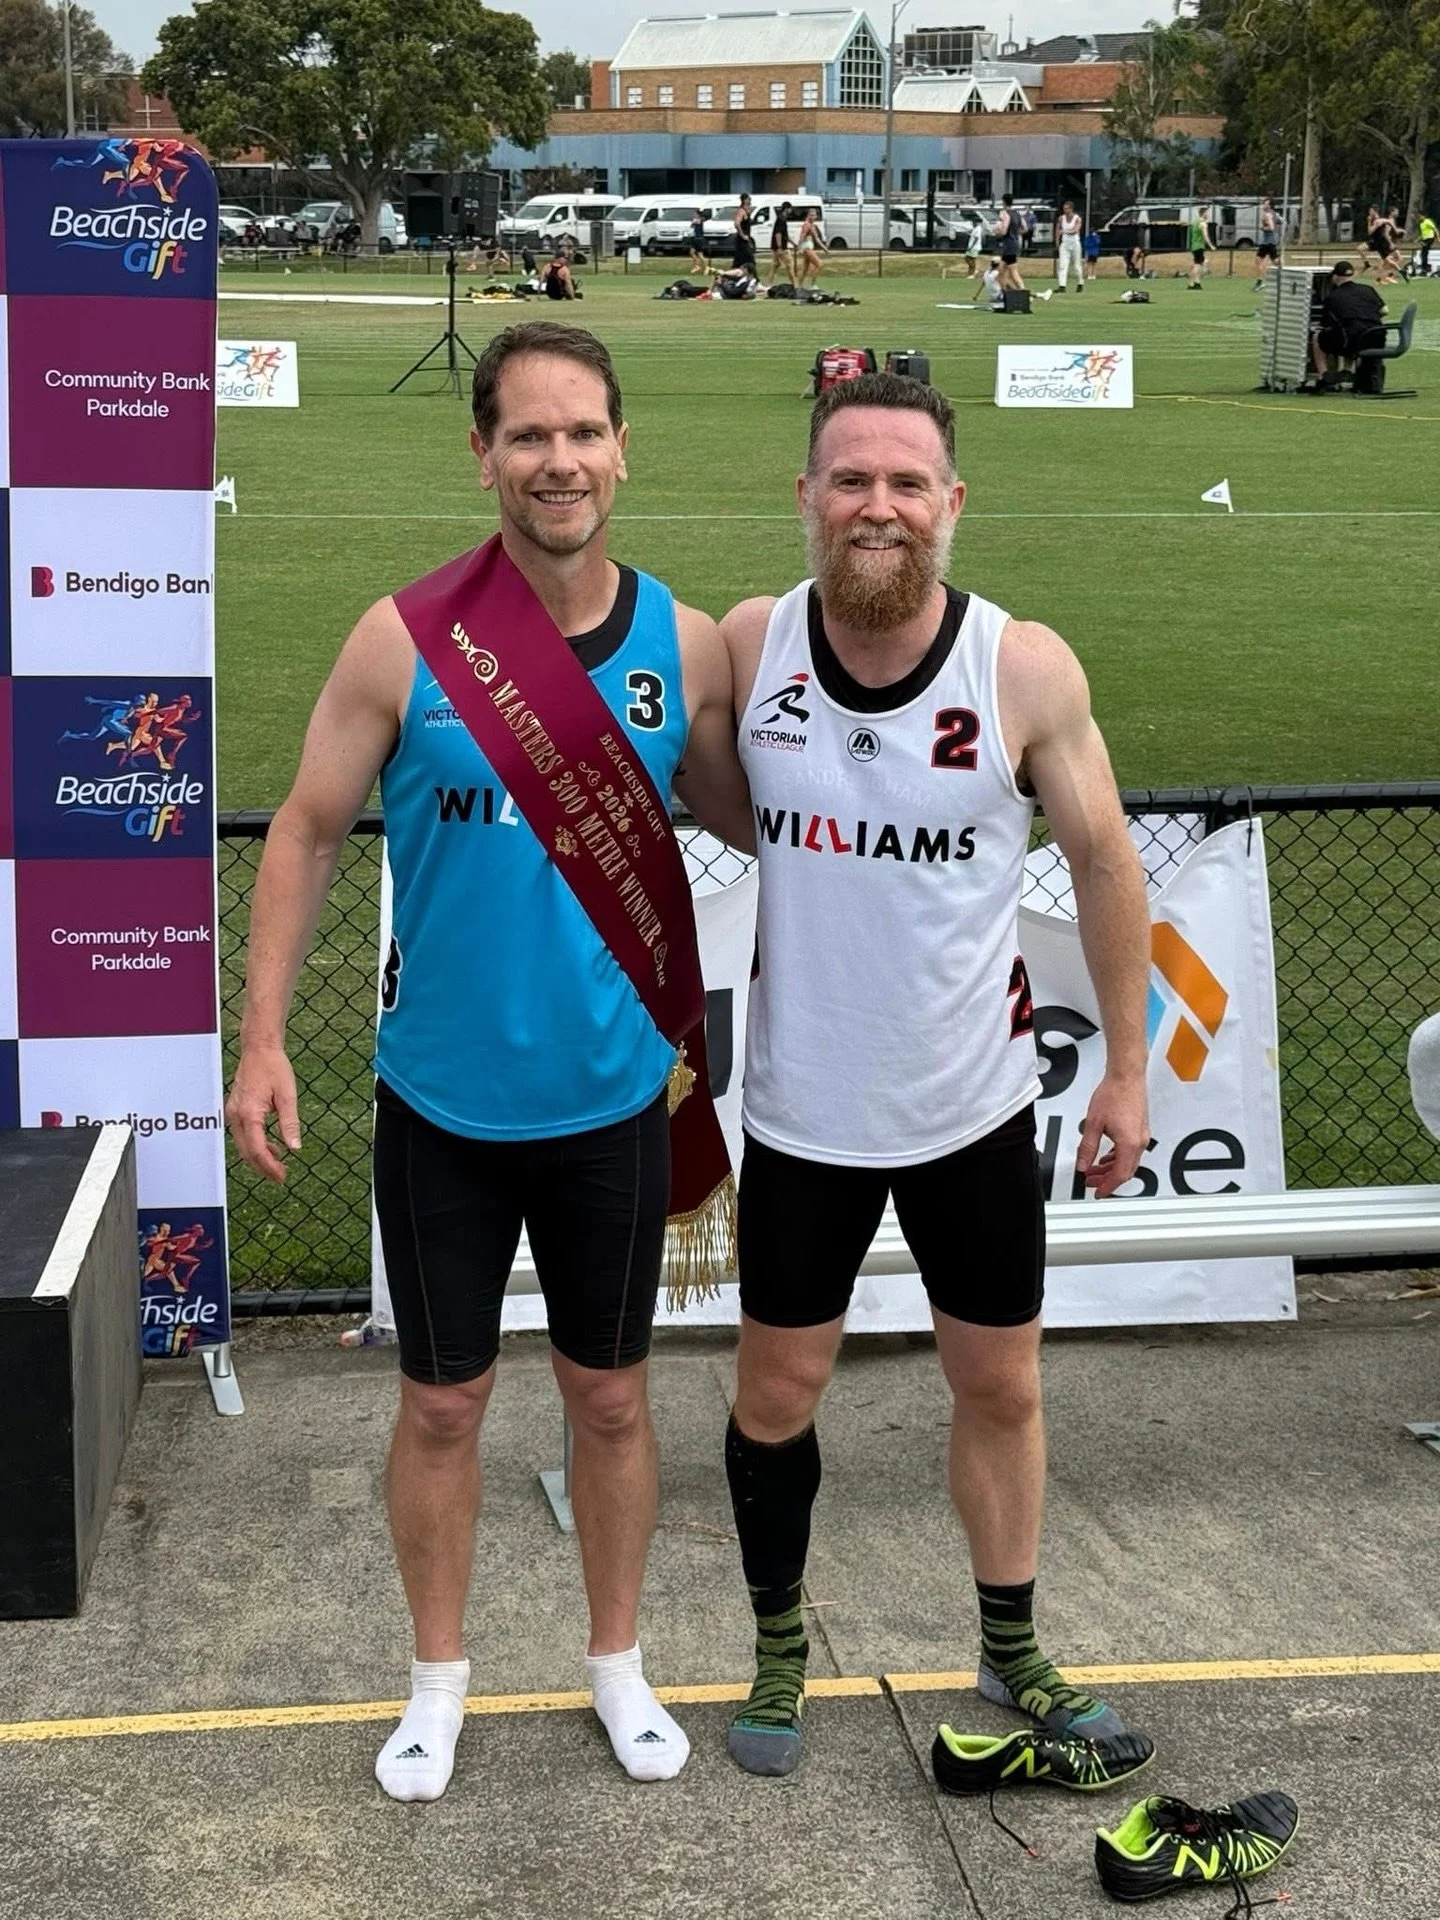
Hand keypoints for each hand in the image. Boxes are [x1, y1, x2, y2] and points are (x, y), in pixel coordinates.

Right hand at [226, 1044, 300, 1182]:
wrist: (259, 1049)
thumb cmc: (274, 1068)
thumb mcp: (288, 1095)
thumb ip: (290, 1123)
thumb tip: (294, 1148)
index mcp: (249, 1113)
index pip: (257, 1149)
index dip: (269, 1167)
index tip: (282, 1176)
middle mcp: (236, 1116)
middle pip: (247, 1152)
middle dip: (263, 1167)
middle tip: (282, 1177)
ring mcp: (232, 1113)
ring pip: (243, 1145)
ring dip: (259, 1158)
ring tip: (279, 1165)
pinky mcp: (235, 1110)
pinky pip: (242, 1135)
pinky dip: (255, 1145)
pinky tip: (272, 1147)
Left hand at [1075, 1073, 1149, 1197]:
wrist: (1126, 1076)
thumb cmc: (1114, 1093)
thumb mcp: (1093, 1124)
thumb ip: (1087, 1147)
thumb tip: (1082, 1164)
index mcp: (1129, 1143)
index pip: (1119, 1175)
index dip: (1107, 1187)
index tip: (1098, 1192)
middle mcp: (1139, 1141)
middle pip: (1125, 1171)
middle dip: (1107, 1179)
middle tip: (1091, 1181)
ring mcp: (1141, 1135)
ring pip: (1128, 1162)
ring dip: (1111, 1168)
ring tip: (1094, 1169)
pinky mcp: (1140, 1129)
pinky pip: (1130, 1151)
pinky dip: (1117, 1158)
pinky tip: (1106, 1157)